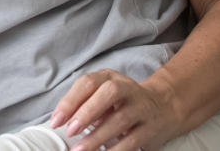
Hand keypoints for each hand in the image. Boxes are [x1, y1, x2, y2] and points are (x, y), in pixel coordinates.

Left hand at [51, 69, 180, 150]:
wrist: (163, 107)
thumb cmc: (122, 102)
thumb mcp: (103, 94)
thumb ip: (85, 102)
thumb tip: (62, 120)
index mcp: (109, 77)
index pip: (88, 83)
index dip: (70, 101)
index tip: (56, 120)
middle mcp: (127, 88)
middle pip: (108, 93)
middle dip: (86, 112)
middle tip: (70, 131)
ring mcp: (141, 108)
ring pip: (120, 119)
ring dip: (97, 136)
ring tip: (80, 149)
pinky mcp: (150, 128)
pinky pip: (132, 140)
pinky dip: (116, 150)